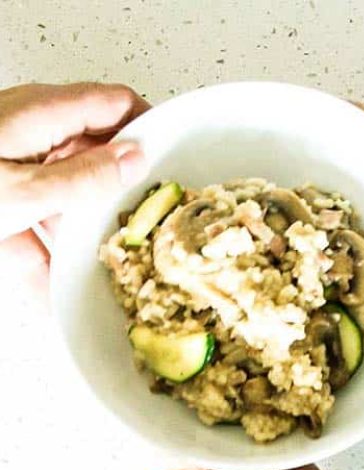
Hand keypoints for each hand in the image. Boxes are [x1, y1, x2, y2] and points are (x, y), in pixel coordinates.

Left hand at [0, 82, 150, 291]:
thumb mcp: (19, 190)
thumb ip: (83, 176)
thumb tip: (135, 159)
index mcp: (38, 114)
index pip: (117, 105)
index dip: (151, 130)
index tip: (177, 166)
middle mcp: (27, 135)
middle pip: (96, 155)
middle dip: (124, 192)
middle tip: (151, 225)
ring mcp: (11, 170)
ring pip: (69, 198)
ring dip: (86, 235)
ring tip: (107, 269)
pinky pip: (35, 231)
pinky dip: (46, 262)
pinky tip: (52, 300)